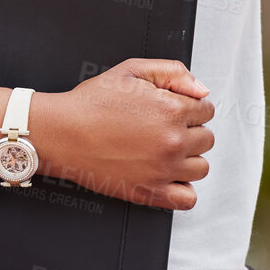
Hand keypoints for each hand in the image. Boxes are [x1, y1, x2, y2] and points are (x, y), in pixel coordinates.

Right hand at [35, 58, 214, 210]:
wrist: (63, 133)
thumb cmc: (92, 102)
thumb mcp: (132, 70)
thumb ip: (173, 73)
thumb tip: (202, 91)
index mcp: (171, 109)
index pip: (206, 110)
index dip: (189, 107)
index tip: (173, 110)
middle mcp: (172, 141)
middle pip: (206, 138)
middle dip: (190, 131)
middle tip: (164, 128)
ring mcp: (163, 170)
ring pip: (201, 167)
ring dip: (188, 158)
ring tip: (165, 151)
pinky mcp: (150, 192)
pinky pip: (188, 199)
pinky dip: (183, 189)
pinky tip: (168, 176)